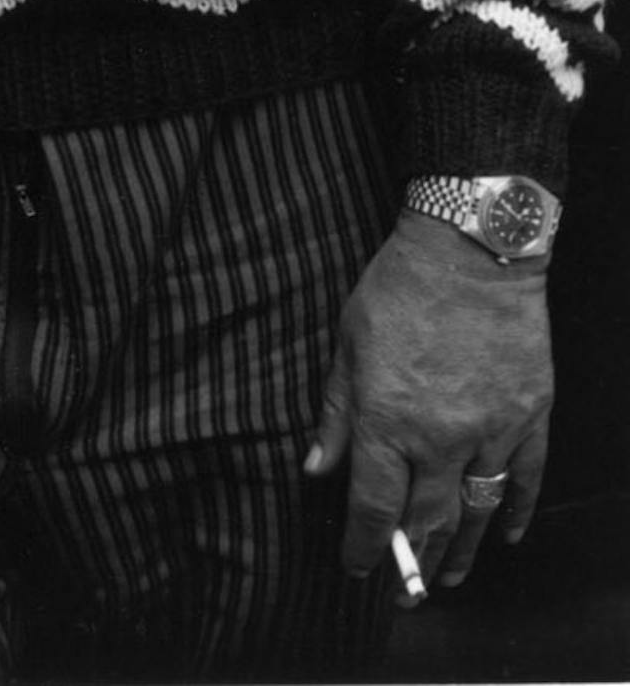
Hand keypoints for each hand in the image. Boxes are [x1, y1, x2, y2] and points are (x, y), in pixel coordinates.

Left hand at [307, 209, 549, 596]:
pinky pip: (524, 478)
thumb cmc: (398, 288)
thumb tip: (316, 469)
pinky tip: (504, 535)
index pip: (373, 505)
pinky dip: (516, 512)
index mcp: (387, 419)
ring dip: (462, 550)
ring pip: (476, 510)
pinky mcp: (528, 416)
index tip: (356, 569)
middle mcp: (439, 437)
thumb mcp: (347, 343)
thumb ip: (335, 412)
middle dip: (412, 563)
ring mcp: (490, 430)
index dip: (363, 545)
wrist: (470, 251)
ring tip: (450, 578)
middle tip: (405, 594)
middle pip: (427, 519)